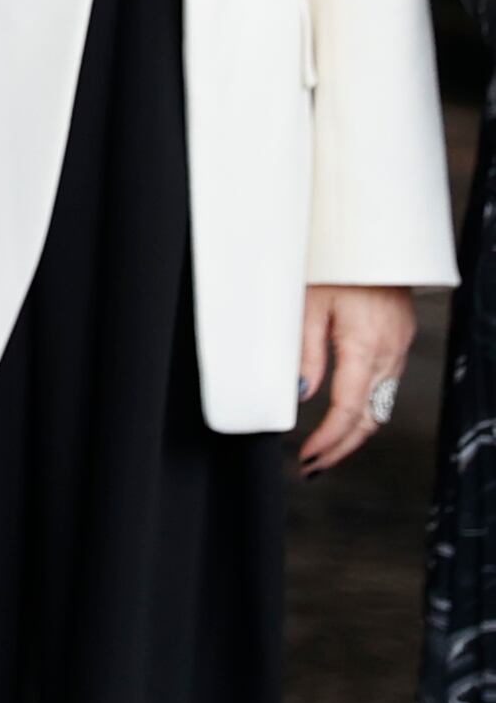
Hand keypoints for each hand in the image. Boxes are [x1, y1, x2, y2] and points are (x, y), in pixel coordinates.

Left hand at [299, 283, 420, 476]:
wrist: (372, 237)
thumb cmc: (335, 264)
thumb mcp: (307, 306)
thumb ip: (306, 354)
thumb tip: (302, 395)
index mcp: (364, 346)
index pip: (348, 410)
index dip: (328, 440)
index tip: (308, 457)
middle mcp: (389, 353)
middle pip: (371, 417)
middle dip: (343, 447)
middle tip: (314, 465)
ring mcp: (399, 347)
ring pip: (382, 404)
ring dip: (355, 431)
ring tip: (325, 448)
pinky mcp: (399, 340)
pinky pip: (386, 385)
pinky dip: (367, 407)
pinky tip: (346, 414)